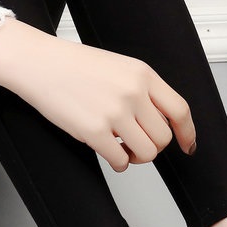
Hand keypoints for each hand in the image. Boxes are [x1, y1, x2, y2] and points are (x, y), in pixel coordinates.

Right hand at [0, 19, 196, 171]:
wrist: (39, 63)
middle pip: (163, 138)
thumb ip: (142, 91)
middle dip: (152, 147)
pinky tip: (108, 152)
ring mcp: (115, 113)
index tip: (187, 145)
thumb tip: (159, 124)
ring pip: (146, 153)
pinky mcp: (94, 131)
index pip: (180, 110)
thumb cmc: (74, 66)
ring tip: (121, 148)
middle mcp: (133, 93)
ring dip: (136, 157)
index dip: (187, 133)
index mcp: (143, 75)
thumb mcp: (119, 67)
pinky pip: (120, 161)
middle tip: (136, 144)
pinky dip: (118, 163)